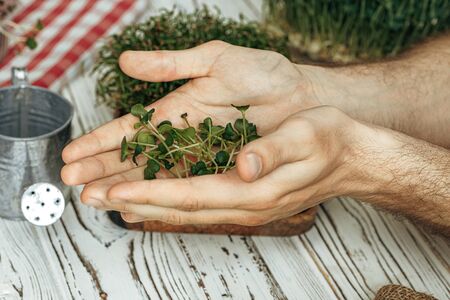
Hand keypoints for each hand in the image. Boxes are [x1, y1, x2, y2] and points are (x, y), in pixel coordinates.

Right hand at [62, 41, 319, 195]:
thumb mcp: (215, 60)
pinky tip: (138, 206)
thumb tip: (126, 60)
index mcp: (175, 108)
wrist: (302, 97)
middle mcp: (181, 135)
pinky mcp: (219, 171)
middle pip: (134, 156)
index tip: (73, 154)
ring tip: (95, 198)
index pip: (129, 128)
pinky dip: (161, 196)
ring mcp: (199, 156)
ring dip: (124, 186)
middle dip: (103, 169)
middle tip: (73, 183)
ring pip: (155, 176)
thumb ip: (171, 64)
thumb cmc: (263, 74)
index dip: (100, 141)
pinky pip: (186, 186)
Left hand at [77, 106, 374, 224]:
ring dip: (146, 204)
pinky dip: (168, 201)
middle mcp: (245, 203)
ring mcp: (245, 203)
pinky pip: (198, 203)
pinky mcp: (246, 196)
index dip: (153, 193)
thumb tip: (246, 164)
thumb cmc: (329, 141)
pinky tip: (152, 198)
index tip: (118, 190)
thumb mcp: (306, 136)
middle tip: (95, 199)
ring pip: (185, 209)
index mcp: (255, 189)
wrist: (352, 158)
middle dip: (136, 202)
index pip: (192, 194)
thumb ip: (274, 151)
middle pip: (180, 208)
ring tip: (110, 201)